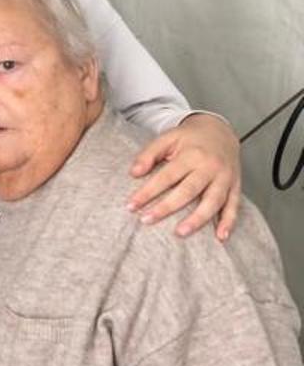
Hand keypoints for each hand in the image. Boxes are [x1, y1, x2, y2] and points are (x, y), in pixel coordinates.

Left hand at [128, 113, 240, 240]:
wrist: (219, 129)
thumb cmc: (189, 138)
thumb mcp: (167, 138)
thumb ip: (149, 154)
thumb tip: (133, 173)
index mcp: (192, 155)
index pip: (167, 176)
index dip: (148, 192)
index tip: (131, 206)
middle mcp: (210, 167)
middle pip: (189, 190)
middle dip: (167, 207)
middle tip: (146, 221)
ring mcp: (225, 177)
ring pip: (213, 201)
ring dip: (198, 219)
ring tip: (181, 233)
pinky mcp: (235, 185)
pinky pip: (234, 205)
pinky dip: (229, 221)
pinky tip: (221, 236)